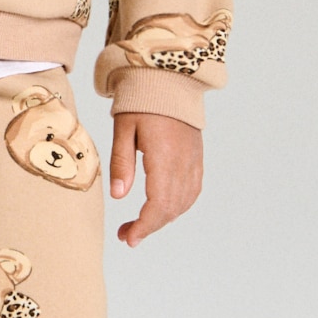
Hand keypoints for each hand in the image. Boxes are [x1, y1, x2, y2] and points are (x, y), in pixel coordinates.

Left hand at [109, 111, 202, 245]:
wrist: (169, 79)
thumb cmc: (142, 100)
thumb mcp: (124, 129)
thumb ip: (122, 164)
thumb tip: (120, 197)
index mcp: (164, 156)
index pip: (159, 203)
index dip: (144, 225)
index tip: (129, 237)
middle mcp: (183, 162)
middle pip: (171, 208)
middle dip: (150, 227)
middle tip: (127, 234)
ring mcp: (193, 161)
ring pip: (184, 202)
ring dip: (164, 218)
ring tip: (141, 224)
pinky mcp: (197, 157)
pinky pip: (193, 190)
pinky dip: (178, 205)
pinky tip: (163, 209)